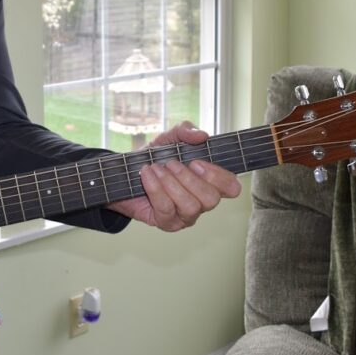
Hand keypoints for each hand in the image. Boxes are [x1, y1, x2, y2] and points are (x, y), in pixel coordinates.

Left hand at [107, 121, 240, 230]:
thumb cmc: (153, 158)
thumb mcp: (168, 139)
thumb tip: (202, 135)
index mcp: (208, 182)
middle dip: (190, 179)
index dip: (218, 176)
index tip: (196, 162)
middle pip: (212, 199)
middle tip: (172, 163)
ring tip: (156, 168)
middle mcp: (201, 201)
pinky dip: (155, 188)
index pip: (231, 187)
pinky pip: (166, 209)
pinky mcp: (167, 223)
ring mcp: (185, 215)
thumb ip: (184, 131)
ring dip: (171, 183)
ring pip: (190, 206)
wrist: (124, 173)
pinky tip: (146, 174)